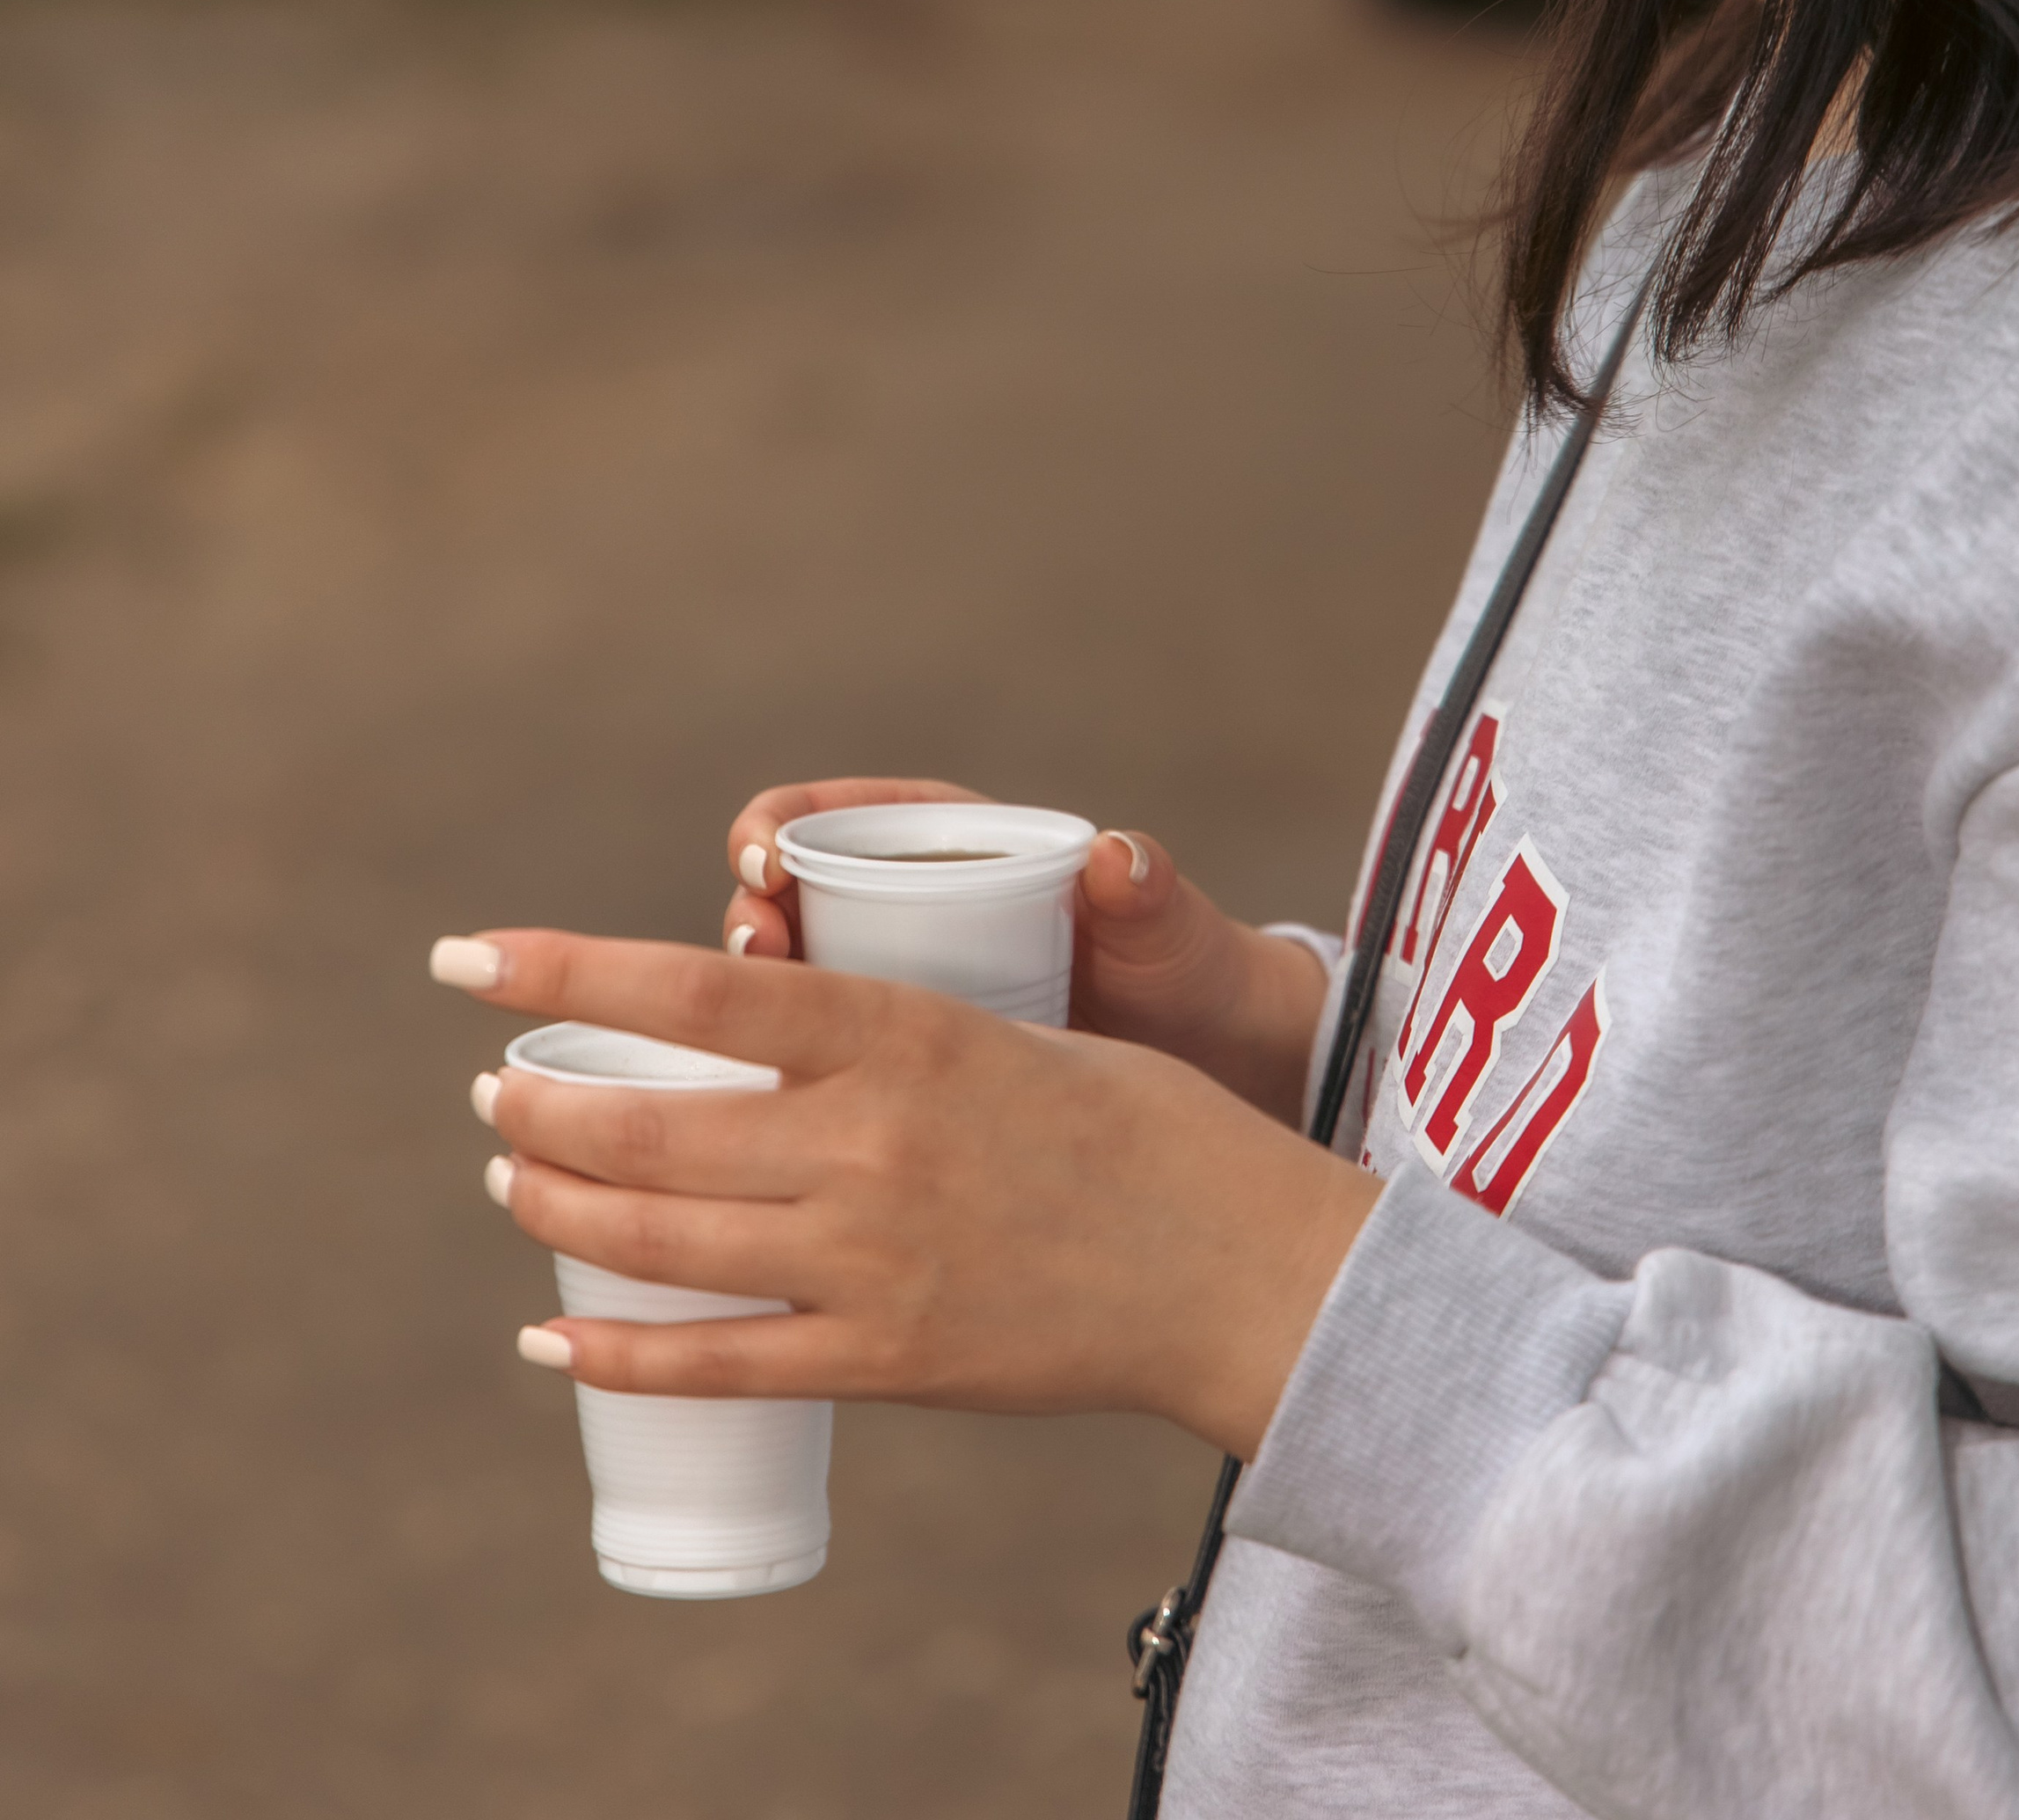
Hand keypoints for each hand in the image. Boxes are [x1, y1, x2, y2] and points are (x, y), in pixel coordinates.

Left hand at [437, 929, 1378, 1458]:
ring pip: (659, 1240)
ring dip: (559, 1205)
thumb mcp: (1012, 1031)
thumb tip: (780, 1021)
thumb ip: (890, 1040)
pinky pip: (718, 1366)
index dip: (565, 967)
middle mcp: (868, 1145)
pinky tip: (552, 1337)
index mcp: (903, 1036)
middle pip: (649, 1123)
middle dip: (539, 1104)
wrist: (1242, 1269)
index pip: (695, 989)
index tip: (467, 960)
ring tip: (510, 1177)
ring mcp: (869, 1263)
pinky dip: (617, 1352)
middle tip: (492, 1088)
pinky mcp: (885, 1362)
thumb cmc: (1144, 1124)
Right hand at [723, 782, 1330, 1123]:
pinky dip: (781, 1101)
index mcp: (950, 853)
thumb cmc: (1184, 976)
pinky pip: (816, 1085)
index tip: (767, 860)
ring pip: (783, 1004)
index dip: (778, 830)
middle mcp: (904, 920)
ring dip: (745, 1017)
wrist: (1216, 1076)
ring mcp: (894, 1008)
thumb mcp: (1167, 935)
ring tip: (745, 1042)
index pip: (832, 820)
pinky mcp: (895, 1089)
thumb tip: (1119, 854)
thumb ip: (1147, 892)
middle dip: (746, 922)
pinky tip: (764, 1136)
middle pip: (785, 909)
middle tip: (753, 953)